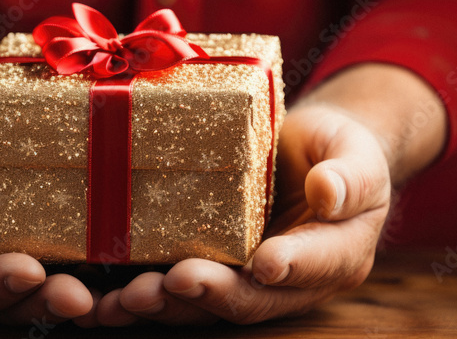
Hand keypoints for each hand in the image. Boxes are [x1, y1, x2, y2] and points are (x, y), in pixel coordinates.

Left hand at [91, 64, 445, 324]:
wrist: (302, 155)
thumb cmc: (332, 150)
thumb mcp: (352, 152)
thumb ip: (350, 174)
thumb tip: (330, 192)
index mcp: (336, 255)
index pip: (315, 265)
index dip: (291, 267)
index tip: (265, 264)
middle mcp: (288, 281)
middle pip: (250, 298)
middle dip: (209, 294)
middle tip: (173, 282)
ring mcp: (242, 281)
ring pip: (205, 306)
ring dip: (166, 306)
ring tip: (127, 299)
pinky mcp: (206, 270)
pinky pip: (174, 293)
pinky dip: (140, 302)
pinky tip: (104, 303)